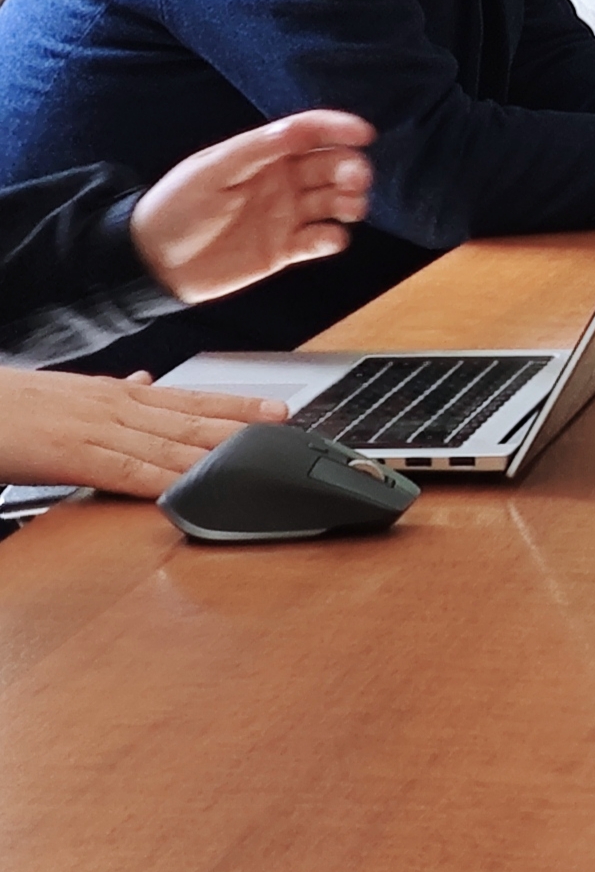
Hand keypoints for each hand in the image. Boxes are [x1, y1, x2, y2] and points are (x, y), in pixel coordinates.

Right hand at [0, 367, 286, 498]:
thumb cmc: (8, 405)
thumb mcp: (67, 395)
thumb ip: (110, 395)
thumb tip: (144, 383)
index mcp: (115, 394)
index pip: (188, 399)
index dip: (236, 405)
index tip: (277, 410)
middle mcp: (115, 406)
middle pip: (192, 417)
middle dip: (244, 425)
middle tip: (291, 430)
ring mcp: (97, 428)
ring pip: (171, 441)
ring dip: (219, 451)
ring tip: (262, 455)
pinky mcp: (73, 454)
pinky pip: (128, 471)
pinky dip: (164, 480)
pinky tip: (193, 488)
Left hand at [129, 107, 375, 303]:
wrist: (152, 263)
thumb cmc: (174, 208)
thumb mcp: (209, 171)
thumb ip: (254, 151)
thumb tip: (297, 129)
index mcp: (263, 156)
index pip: (309, 133)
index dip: (338, 128)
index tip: (364, 134)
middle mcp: (281, 182)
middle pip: (330, 166)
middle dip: (350, 168)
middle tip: (355, 180)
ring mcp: (286, 215)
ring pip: (333, 201)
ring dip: (349, 201)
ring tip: (349, 210)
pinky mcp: (285, 249)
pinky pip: (320, 241)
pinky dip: (333, 238)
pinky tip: (329, 239)